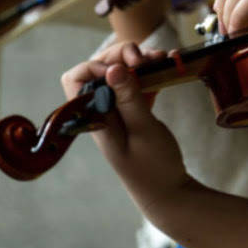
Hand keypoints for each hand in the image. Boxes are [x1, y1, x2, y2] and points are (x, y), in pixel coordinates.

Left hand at [61, 42, 189, 210]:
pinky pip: (139, 84)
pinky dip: (152, 73)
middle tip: (146, 59)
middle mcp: (103, 110)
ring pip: (121, 73)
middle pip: (101, 69)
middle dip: (122, 56)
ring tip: (162, 60)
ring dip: (140, 61)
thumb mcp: (143, 130)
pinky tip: (168, 67)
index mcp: (95, 116)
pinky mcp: (137, 111)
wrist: (168, 191)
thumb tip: (113, 68)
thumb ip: (128, 98)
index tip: (125, 68)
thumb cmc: (153, 166)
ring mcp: (120, 110)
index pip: (78, 78)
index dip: (98, 65)